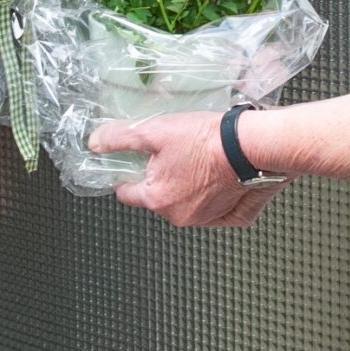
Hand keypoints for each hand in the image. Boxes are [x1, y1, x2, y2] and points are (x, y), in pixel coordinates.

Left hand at [92, 111, 286, 227]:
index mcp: (158, 199)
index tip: (133, 162)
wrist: (253, 145)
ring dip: (191, 186)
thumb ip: (120, 138)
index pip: (128, 193)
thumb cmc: (206, 139)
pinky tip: (223, 174)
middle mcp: (181, 216)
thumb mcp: (155, 131)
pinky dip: (219, 194)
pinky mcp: (235, 217)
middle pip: (161, 197)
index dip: (128, 174)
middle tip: (177, 151)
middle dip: (165, 177)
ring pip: (190, 202)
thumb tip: (95, 144)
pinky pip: (220, 208)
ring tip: (202, 159)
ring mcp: (210, 219)